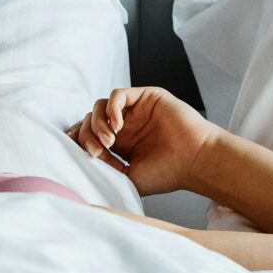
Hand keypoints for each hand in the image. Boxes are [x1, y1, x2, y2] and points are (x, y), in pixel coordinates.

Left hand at [65, 86, 216, 197]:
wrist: (194, 161)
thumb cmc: (167, 173)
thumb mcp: (128, 178)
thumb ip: (106, 167)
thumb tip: (85, 156)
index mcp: (120, 144)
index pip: (88, 134)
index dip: (79, 140)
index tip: (79, 154)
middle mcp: (125, 126)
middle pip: (90, 119)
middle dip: (87, 134)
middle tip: (97, 150)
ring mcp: (135, 111)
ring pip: (100, 106)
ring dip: (98, 122)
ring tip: (109, 140)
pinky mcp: (146, 97)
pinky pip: (118, 95)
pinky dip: (111, 108)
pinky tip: (118, 125)